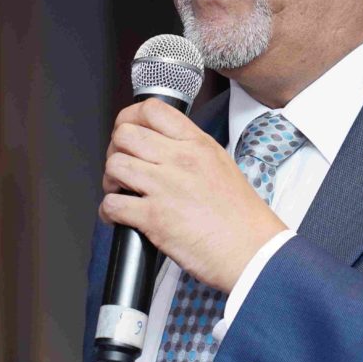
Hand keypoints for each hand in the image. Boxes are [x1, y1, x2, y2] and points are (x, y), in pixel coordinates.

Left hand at [99, 98, 286, 292]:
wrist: (252, 251)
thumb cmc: (242, 217)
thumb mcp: (221, 166)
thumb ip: (191, 152)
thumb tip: (163, 149)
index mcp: (198, 144)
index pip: (152, 110)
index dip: (130, 118)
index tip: (127, 130)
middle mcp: (180, 160)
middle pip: (124, 135)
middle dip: (116, 150)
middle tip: (123, 166)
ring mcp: (165, 187)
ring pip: (114, 165)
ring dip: (110, 180)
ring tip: (121, 191)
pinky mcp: (154, 217)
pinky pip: (112, 204)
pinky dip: (109, 211)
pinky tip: (120, 216)